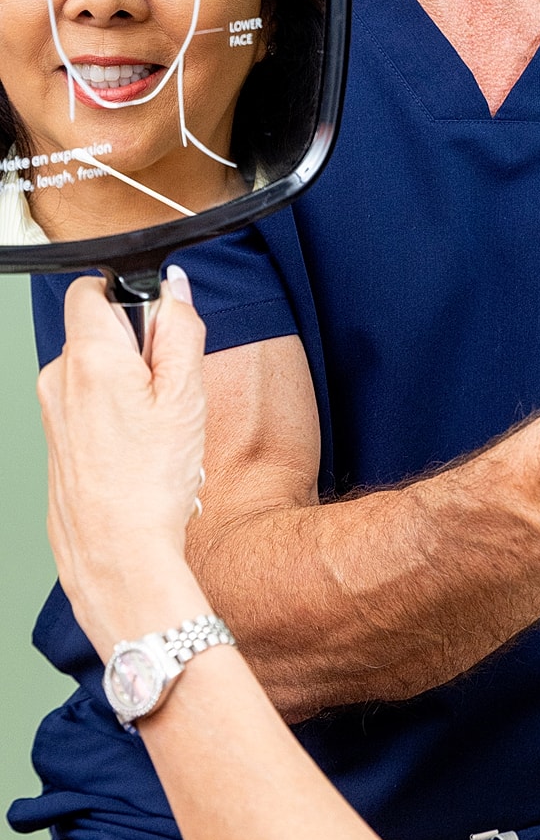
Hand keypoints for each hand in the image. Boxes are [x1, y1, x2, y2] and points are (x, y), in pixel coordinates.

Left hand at [38, 270, 208, 647]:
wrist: (118, 553)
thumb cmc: (151, 482)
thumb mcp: (186, 394)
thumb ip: (180, 328)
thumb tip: (174, 287)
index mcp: (88, 358)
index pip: (91, 289)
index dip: (129, 297)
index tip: (159, 327)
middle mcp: (58, 380)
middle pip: (98, 332)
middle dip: (137, 346)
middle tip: (169, 388)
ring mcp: (52, 413)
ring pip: (96, 370)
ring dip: (129, 384)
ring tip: (158, 428)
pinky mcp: (57, 440)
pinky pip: (89, 405)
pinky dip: (116, 414)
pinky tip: (140, 449)